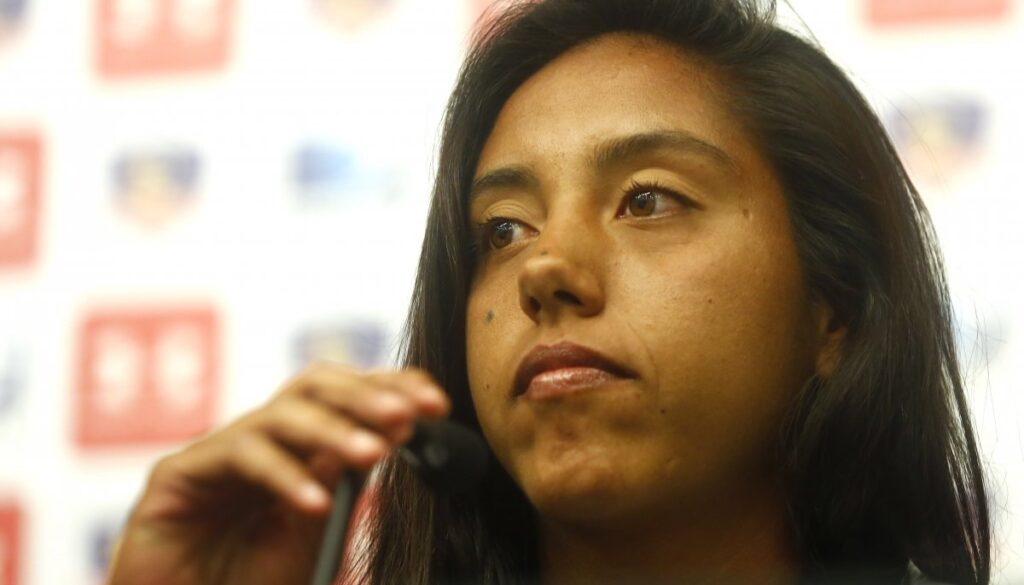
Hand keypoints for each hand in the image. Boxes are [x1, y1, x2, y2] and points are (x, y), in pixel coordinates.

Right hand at [105, 362, 449, 584]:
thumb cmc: (245, 584)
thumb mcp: (310, 534)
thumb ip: (338, 487)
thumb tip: (384, 439)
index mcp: (294, 449)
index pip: (345, 398)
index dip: (390, 390)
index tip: (436, 405)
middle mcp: (258, 440)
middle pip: (314, 387)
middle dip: (365, 395)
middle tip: (409, 413)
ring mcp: (216, 453)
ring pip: (280, 415)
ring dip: (331, 430)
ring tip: (372, 453)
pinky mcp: (176, 475)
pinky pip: (239, 457)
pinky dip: (284, 476)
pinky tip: (314, 504)